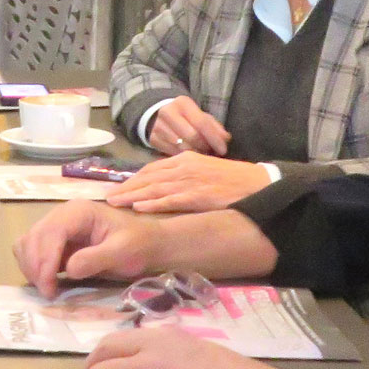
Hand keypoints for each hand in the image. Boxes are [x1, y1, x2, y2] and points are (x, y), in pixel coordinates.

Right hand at [12, 201, 169, 294]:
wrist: (146, 244)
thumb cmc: (138, 245)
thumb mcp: (123, 252)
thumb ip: (97, 258)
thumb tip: (69, 269)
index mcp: (79, 212)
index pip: (51, 232)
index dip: (45, 259)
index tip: (49, 286)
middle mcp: (62, 215)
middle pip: (34, 237)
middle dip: (36, 267)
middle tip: (48, 293)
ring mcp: (56, 227)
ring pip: (27, 243)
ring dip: (31, 267)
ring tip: (48, 289)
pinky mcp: (54, 242)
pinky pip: (31, 250)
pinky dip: (32, 266)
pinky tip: (46, 281)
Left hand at [107, 153, 273, 213]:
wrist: (260, 185)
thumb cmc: (234, 181)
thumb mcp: (205, 172)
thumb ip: (185, 177)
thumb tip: (165, 189)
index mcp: (186, 160)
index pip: (152, 168)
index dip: (133, 179)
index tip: (118, 188)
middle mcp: (185, 167)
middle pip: (148, 177)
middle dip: (126, 187)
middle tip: (107, 197)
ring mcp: (191, 181)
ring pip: (155, 188)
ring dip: (132, 195)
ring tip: (115, 203)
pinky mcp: (199, 195)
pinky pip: (171, 200)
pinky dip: (153, 204)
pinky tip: (138, 209)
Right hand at [145, 97, 229, 156]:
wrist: (158, 114)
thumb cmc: (186, 116)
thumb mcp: (200, 115)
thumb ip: (214, 126)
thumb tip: (225, 138)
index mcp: (182, 103)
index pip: (201, 123)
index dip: (214, 138)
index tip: (223, 150)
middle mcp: (168, 112)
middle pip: (191, 136)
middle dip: (205, 147)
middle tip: (211, 152)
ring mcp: (158, 126)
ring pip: (182, 147)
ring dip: (195, 154)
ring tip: (201, 154)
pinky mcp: (152, 139)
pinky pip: (172, 153)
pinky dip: (183, 157)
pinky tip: (189, 156)